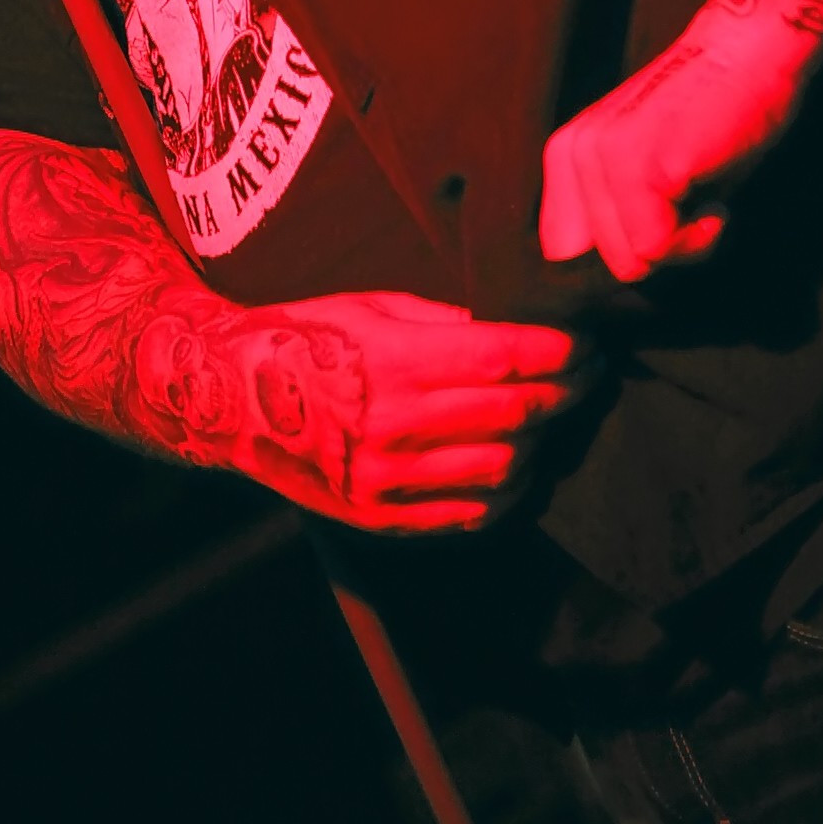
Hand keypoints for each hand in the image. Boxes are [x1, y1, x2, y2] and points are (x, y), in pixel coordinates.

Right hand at [230, 290, 591, 533]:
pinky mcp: (382, 518)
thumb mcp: (375, 306)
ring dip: (542, 442)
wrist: (233, 396)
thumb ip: (447, 322)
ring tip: (552, 417)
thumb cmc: (307, 335)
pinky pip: (469, 515)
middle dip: (566, 391)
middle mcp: (395, 427)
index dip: (561, 351)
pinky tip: (518, 464)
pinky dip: (508, 492)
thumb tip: (520, 328)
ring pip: (504, 469)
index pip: (506, 357)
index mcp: (394, 362)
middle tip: (590, 374)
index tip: (589, 341)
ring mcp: (389, 480)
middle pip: (515, 413)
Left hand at [539, 28, 797, 282]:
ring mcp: (606, 158)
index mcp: (566, 155)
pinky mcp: (643, 167)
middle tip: (694, 198)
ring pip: (632, 263)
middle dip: (659, 248)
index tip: (664, 227)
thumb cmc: (710, 117)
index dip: (621, 258)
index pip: (566, 256)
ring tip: (704, 189)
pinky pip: (660, 248)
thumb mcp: (644, 171)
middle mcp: (574, 154)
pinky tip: (717, 195)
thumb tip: (607, 290)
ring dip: (683, 243)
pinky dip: (701, 237)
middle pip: (605, 266)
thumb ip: (615, 214)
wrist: (747, 53)